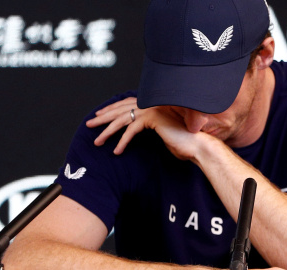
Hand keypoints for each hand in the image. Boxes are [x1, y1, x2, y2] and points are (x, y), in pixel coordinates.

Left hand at [86, 97, 210, 159]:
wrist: (197, 145)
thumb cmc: (182, 143)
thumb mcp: (162, 133)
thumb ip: (150, 128)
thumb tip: (135, 130)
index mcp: (153, 104)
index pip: (127, 104)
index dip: (111, 109)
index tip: (99, 114)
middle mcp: (152, 104)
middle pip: (120, 109)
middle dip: (103, 117)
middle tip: (89, 124)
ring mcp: (153, 110)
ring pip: (123, 119)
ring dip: (108, 131)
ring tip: (97, 142)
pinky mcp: (154, 119)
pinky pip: (132, 130)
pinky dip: (123, 141)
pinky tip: (117, 151)